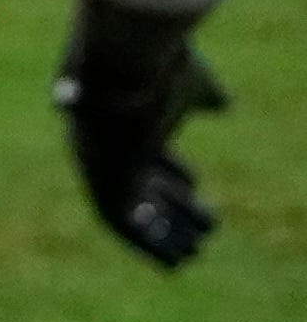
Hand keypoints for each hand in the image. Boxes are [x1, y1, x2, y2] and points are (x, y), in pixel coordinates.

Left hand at [57, 0, 224, 267]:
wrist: (124, 62)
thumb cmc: (161, 68)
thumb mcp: (192, 83)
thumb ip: (204, 95)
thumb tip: (222, 104)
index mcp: (124, 119)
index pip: (145, 154)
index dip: (172, 172)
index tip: (197, 185)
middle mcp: (105, 146)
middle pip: (138, 185)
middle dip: (171, 207)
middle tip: (206, 225)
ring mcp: (99, 165)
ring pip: (131, 210)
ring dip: (163, 232)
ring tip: (195, 250)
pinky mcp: (103, 182)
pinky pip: (121, 225)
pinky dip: (146, 243)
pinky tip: (174, 259)